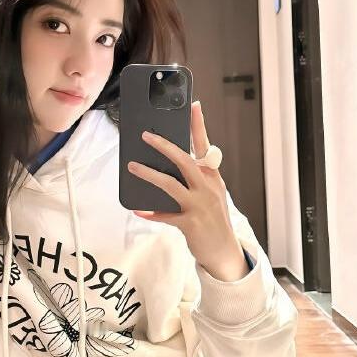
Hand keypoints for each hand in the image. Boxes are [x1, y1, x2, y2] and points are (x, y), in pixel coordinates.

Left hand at [127, 101, 247, 279]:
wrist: (223, 250)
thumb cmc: (212, 218)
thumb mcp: (210, 194)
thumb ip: (195, 178)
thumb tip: (169, 163)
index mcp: (212, 178)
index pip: (205, 147)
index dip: (199, 126)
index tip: (194, 105)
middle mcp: (208, 188)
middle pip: (185, 160)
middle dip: (164, 146)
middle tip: (146, 135)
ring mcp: (200, 205)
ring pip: (170, 184)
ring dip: (149, 174)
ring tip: (132, 166)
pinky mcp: (190, 223)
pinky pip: (165, 215)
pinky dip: (150, 212)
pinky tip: (137, 209)